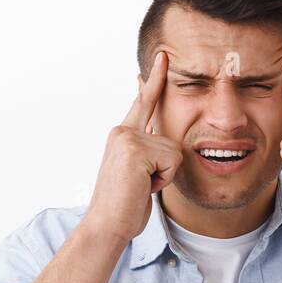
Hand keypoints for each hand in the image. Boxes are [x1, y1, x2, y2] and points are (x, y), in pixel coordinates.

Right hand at [83, 51, 182, 244]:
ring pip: (174, 150)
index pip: (142, 103)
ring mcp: (127, 138)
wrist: (107, 224)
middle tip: (145, 154)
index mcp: (122, 135)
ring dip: (165, 176)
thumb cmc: (125, 207)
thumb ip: (150, 155)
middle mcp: (122, 131)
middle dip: (163, 156)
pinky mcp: (135, 149)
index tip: (161, 58)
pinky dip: (164, 181)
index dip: (153, 80)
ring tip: (142, 187)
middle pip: (167, 134)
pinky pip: (172, 161)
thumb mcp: (140, 175)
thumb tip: (164, 143)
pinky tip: (143, 188)